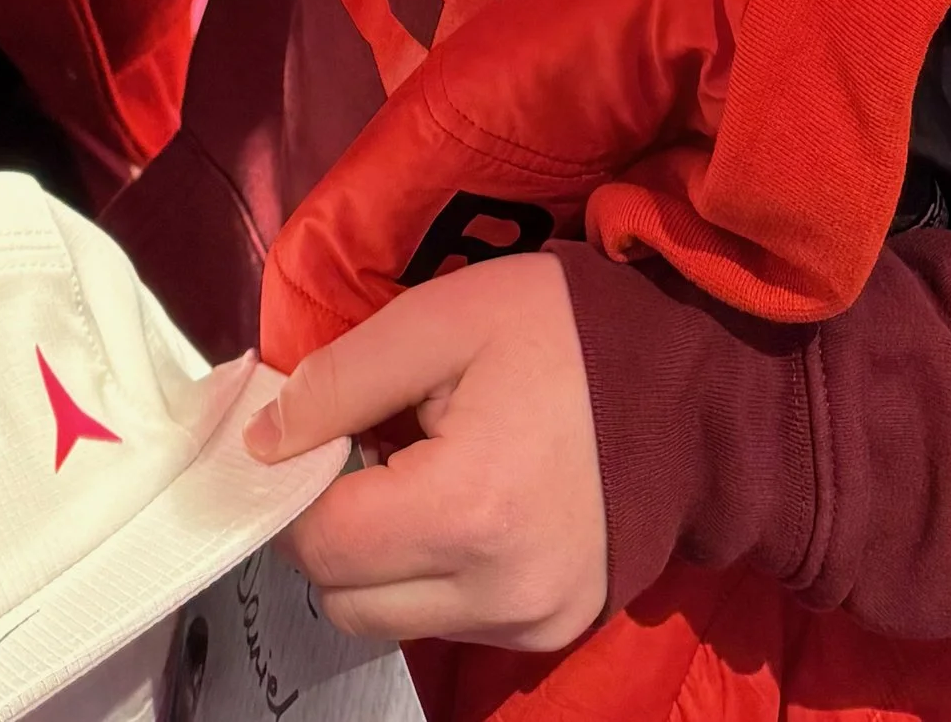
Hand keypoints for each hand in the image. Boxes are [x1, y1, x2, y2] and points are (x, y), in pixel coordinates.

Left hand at [244, 254, 606, 648]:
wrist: (687, 378)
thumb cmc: (561, 332)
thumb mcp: (440, 319)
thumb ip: (338, 380)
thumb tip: (262, 441)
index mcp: (469, 510)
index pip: (322, 544)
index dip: (292, 489)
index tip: (306, 438)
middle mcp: (501, 592)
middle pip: (347, 600)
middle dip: (331, 530)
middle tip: (363, 451)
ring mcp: (533, 622)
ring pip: (392, 620)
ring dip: (380, 559)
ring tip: (419, 472)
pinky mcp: (553, 630)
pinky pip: (450, 622)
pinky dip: (431, 574)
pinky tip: (463, 504)